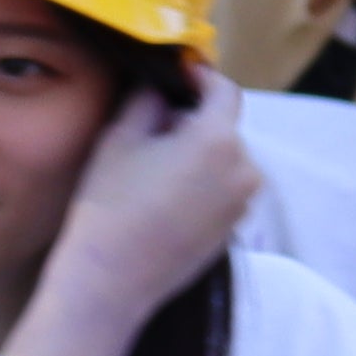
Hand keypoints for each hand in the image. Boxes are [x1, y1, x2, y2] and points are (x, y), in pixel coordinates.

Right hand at [35, 80, 259, 338]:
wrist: (110, 282)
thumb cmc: (110, 205)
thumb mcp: (121, 137)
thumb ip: (148, 100)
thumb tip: (163, 89)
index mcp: (220, 141)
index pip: (226, 90)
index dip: (201, 76)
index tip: (178, 74)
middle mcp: (245, 171)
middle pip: (225, 127)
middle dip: (194, 119)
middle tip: (153, 125)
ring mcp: (242, 205)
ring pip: (225, 159)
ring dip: (199, 152)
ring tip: (155, 165)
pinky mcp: (233, 231)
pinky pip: (223, 190)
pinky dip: (202, 182)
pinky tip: (164, 196)